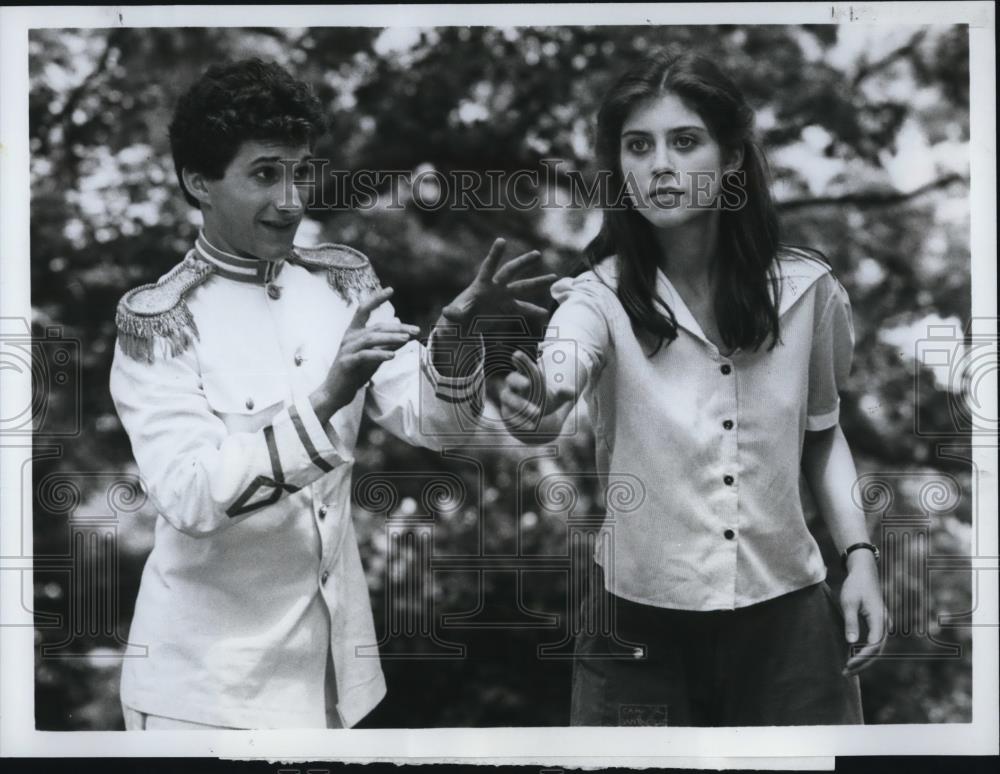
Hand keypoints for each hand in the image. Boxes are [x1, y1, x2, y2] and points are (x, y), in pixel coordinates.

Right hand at [311, 288, 418, 420]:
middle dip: (398, 328)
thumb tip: (405, 336)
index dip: (376, 299)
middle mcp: (349, 337)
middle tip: (416, 330)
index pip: (363, 310)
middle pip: (376, 327)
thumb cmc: (355, 373)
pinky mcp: (347, 362)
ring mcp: (346, 349)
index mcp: (353, 333)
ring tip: (407, 339)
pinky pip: (365, 355)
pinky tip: (393, 355)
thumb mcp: (374, 357)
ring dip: (391, 338)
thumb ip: (386, 345)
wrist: (335, 393)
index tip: (390, 289)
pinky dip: (380, 354)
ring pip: (371, 339)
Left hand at [441, 238, 556, 333]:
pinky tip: (545, 314)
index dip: (495, 254)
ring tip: (554, 277)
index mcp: (482, 284)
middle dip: (523, 263)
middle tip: (537, 254)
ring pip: (523, 287)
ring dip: (538, 283)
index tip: (502, 240)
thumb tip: (446, 312)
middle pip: (511, 271)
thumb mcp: (456, 315)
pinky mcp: (508, 308)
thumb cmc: (459, 314)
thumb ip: (454, 313)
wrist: (466, 321)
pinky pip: (524, 309)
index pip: (489, 266)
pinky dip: (534, 312)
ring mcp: (504, 296)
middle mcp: (496, 286)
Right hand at [499, 350, 573, 435]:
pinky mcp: (507, 412)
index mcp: (526, 375)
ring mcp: (508, 398)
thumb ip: (564, 393)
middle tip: (528, 384)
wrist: (531, 413)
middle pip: (512, 379)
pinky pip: (510, 415)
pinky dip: (520, 420)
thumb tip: (574, 392)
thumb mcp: (555, 396)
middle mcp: (514, 384)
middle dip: (519, 381)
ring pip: (509, 398)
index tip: (516, 355)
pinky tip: (531, 426)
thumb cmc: (543, 397)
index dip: (521, 360)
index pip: (523, 365)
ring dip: (522, 405)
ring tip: (538, 413)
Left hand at [840, 552, 887, 675]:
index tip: (848, 664)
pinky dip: (864, 651)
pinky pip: (873, 642)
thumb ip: (851, 622)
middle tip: (845, 672)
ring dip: (864, 659)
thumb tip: (851, 643)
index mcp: (879, 619)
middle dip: (862, 663)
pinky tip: (852, 656)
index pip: (874, 646)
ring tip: (848, 669)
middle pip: (877, 650)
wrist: (864, 572)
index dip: (862, 658)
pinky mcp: (877, 623)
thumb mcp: (849, 602)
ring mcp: (882, 624)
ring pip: (876, 648)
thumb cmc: (855, 585)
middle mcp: (884, 624)